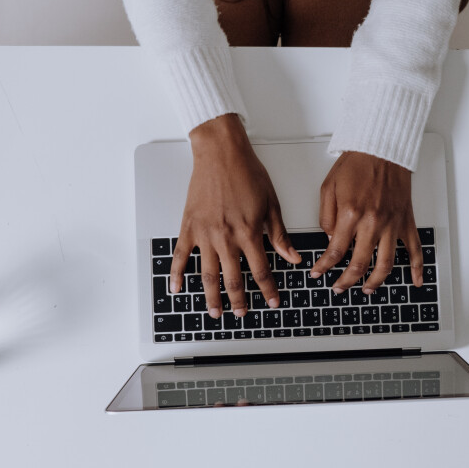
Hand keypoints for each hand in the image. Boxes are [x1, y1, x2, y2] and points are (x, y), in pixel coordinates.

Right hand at [169, 114, 300, 317]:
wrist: (221, 153)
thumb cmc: (246, 172)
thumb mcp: (271, 204)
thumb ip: (279, 234)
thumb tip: (292, 257)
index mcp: (249, 232)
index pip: (260, 270)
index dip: (268, 289)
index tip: (272, 301)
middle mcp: (226, 237)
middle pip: (233, 279)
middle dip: (239, 300)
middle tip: (242, 314)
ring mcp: (205, 234)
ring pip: (207, 274)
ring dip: (211, 297)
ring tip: (215, 312)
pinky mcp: (189, 226)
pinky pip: (180, 255)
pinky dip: (176, 274)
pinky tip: (176, 288)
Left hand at [309, 151, 423, 294]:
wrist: (382, 148)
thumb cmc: (356, 164)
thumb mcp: (328, 187)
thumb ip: (326, 217)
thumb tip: (330, 239)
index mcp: (351, 214)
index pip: (335, 251)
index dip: (324, 267)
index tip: (318, 274)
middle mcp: (373, 223)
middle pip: (359, 264)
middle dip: (346, 281)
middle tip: (338, 287)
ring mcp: (392, 224)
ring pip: (385, 264)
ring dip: (375, 282)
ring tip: (366, 290)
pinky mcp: (405, 221)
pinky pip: (414, 249)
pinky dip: (417, 268)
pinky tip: (415, 281)